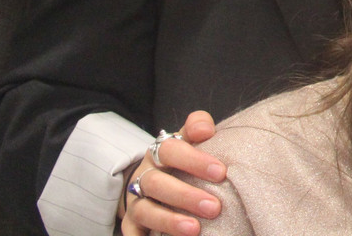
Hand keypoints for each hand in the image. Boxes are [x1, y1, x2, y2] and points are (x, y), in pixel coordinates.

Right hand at [120, 112, 224, 235]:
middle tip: (214, 208)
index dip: (194, 160)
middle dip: (185, 196)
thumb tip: (205, 129)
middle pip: (156, 184)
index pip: (170, 150)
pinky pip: (131, 233)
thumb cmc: (182, 158)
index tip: (221, 173)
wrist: (153, 177)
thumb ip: (197, 126)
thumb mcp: (188, 138)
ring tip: (194, 230)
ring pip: (145, 210)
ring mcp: (134, 201)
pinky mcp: (130, 224)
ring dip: (169, 221)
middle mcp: (143, 176)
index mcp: (158, 153)